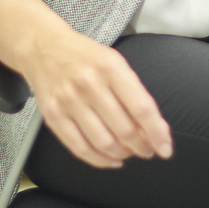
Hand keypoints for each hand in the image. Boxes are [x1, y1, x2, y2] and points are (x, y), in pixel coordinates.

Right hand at [15, 28, 172, 168]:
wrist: (43, 47)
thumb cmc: (84, 57)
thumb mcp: (115, 62)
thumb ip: (134, 93)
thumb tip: (154, 129)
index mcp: (110, 67)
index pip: (141, 108)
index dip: (157, 133)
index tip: (165, 148)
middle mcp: (89, 84)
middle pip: (124, 130)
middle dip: (141, 147)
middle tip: (147, 150)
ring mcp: (69, 101)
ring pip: (104, 143)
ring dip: (122, 154)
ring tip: (129, 153)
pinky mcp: (53, 116)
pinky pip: (80, 148)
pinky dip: (100, 160)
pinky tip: (110, 159)